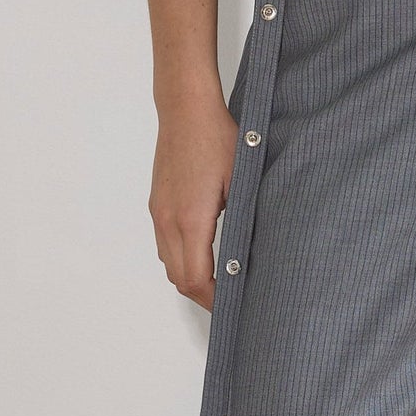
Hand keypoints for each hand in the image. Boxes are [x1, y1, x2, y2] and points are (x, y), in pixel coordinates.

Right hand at [150, 88, 238, 309]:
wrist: (185, 109)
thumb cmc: (218, 138)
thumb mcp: (243, 182)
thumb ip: (246, 221)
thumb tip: (258, 253)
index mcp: (191, 219)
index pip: (196, 279)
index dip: (216, 300)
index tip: (236, 307)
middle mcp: (168, 221)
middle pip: (179, 279)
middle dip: (204, 296)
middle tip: (231, 301)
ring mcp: (159, 213)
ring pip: (169, 264)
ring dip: (191, 278)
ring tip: (220, 282)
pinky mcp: (157, 204)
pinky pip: (165, 245)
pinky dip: (182, 259)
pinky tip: (204, 254)